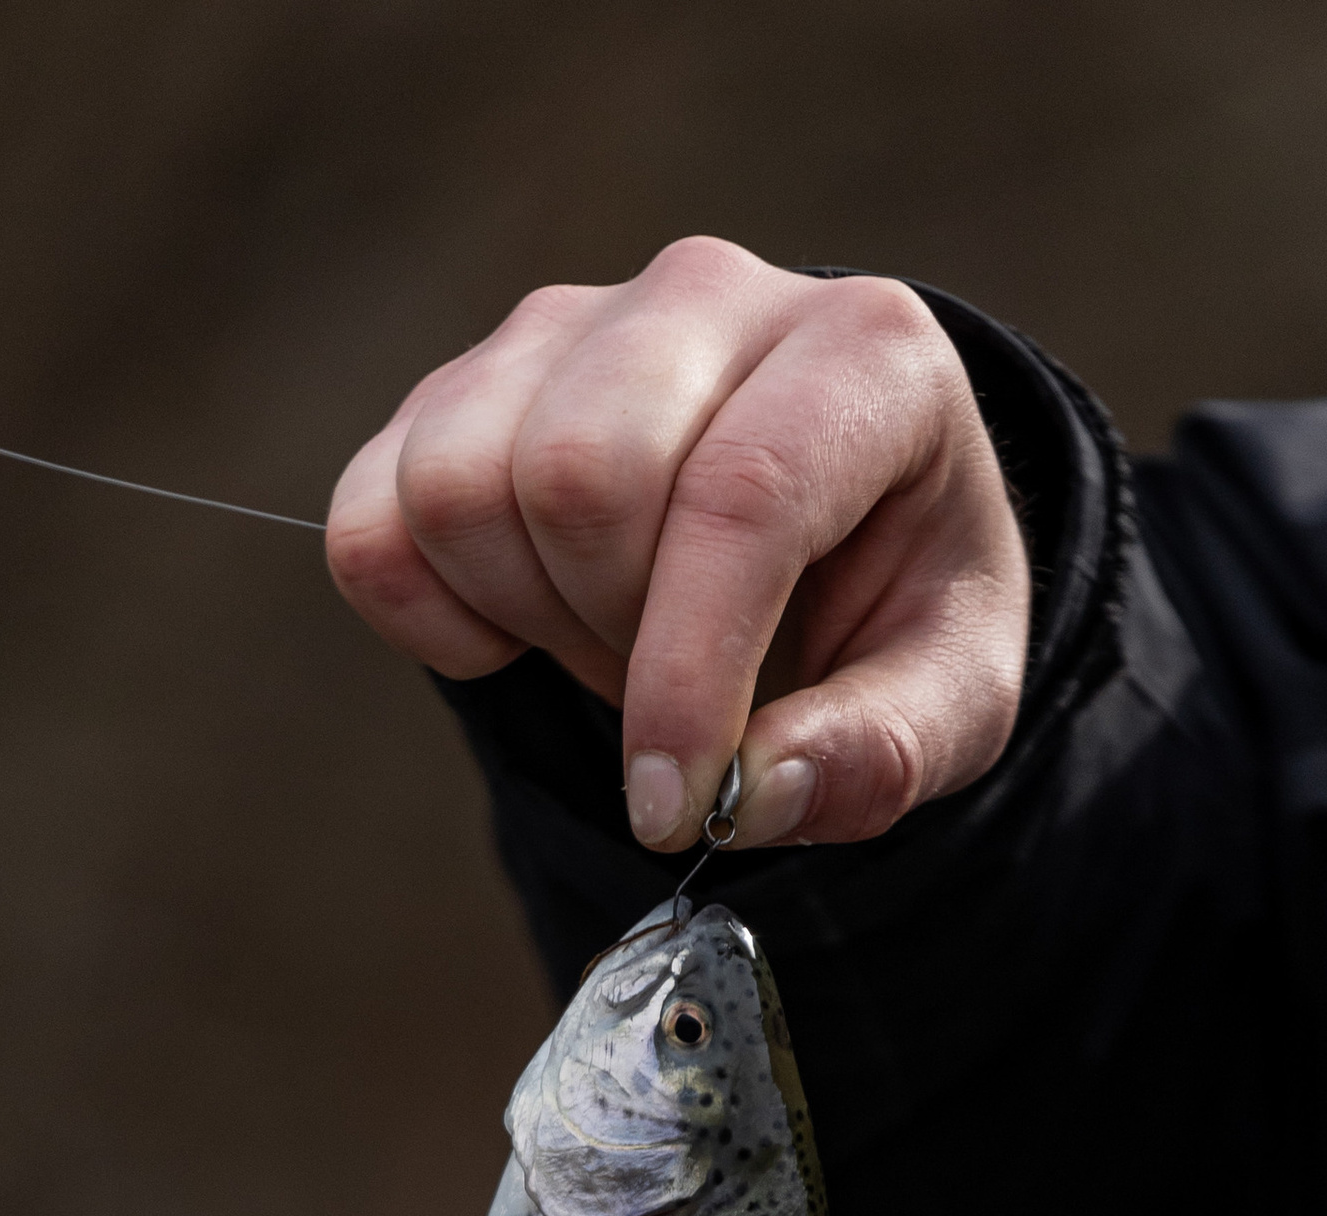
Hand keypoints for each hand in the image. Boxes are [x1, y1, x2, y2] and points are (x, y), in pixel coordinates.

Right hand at [326, 239, 1031, 851]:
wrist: (832, 520)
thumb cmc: (892, 599)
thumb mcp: (952, 694)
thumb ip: (880, 753)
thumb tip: (752, 797)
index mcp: (865, 354)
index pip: (741, 494)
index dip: (688, 672)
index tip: (675, 808)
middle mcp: (709, 296)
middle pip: (578, 474)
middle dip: (612, 636)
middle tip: (676, 685)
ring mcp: (570, 323)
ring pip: (459, 487)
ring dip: (526, 618)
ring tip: (615, 640)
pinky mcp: (467, 381)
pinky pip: (374, 517)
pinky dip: (424, 613)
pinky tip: (519, 625)